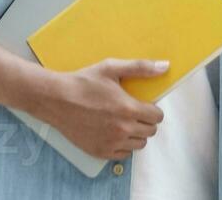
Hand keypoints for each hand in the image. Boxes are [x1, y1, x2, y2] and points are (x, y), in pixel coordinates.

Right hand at [33, 58, 167, 160]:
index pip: (157, 117)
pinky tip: (113, 132)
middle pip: (150, 131)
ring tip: (123, 121)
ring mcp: (112, 143)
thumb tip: (165, 66)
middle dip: (145, 120)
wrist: (56, 99)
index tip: (144, 104)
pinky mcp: (101, 152)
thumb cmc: (83, 82)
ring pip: (139, 144)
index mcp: (128, 109)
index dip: (153, 109)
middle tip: (132, 111)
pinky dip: (123, 144)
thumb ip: (140, 67)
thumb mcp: (111, 68)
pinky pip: (124, 154)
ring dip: (136, 134)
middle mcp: (123, 129)